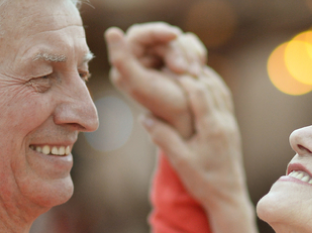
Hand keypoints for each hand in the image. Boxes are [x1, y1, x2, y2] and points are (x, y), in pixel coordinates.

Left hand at [105, 22, 206, 137]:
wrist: (193, 121)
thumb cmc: (168, 107)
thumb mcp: (141, 84)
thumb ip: (121, 60)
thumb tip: (112, 31)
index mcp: (126, 65)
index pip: (140, 34)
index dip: (158, 31)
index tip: (175, 35)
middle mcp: (142, 60)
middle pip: (161, 37)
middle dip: (178, 51)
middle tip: (186, 72)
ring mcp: (161, 59)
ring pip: (178, 39)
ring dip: (190, 55)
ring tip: (195, 75)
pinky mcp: (177, 60)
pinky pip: (189, 44)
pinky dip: (197, 54)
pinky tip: (199, 69)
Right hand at [141, 67, 277, 232]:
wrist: (229, 198)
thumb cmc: (204, 183)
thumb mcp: (180, 162)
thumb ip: (164, 138)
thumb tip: (146, 115)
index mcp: (213, 128)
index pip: (199, 92)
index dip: (182, 77)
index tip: (164, 66)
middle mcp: (224, 122)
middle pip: (210, 86)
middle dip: (190, 71)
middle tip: (170, 59)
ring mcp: (230, 124)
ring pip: (219, 90)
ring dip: (202, 77)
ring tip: (182, 66)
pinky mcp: (231, 129)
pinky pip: (223, 99)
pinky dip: (210, 87)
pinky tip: (198, 85)